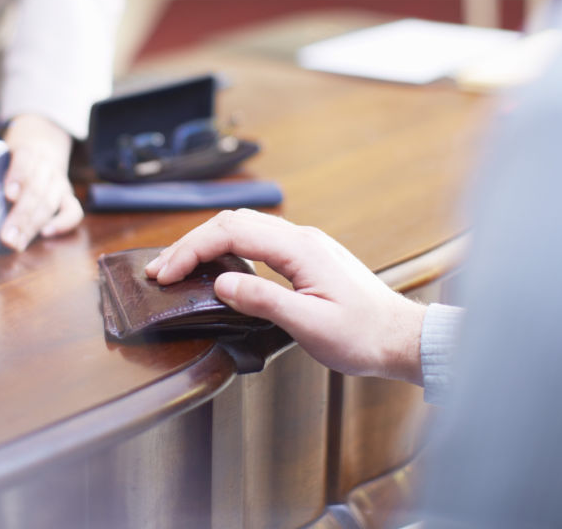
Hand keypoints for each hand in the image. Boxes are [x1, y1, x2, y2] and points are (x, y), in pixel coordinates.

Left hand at [0, 114, 83, 250]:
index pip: (25, 161)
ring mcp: (59, 182)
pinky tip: (46, 233)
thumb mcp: (2, 155)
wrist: (42, 144)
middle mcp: (46, 166)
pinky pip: (73, 211)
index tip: (8, 195)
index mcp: (28, 152)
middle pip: (36, 190)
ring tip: (17, 243)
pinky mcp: (67, 196)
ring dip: (32, 226)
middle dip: (20, 216)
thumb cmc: (14, 159)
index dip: (18, 178)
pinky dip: (63, 223)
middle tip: (6, 237)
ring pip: (50, 203)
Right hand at [145, 209, 426, 382]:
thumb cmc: (364, 336)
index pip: (231, 234)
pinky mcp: (306, 256)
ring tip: (179, 268)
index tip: (165, 273)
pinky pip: (257, 240)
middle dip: (191, 242)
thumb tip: (221, 284)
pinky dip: (227, 248)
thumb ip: (264, 301)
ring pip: (244, 227)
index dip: (192, 249)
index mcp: (300, 249)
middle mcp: (301, 238)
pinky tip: (216, 268)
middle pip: (232, 222)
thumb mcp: (311, 325)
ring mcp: (304, 244)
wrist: (402, 338)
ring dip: (207, 243)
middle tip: (160, 270)